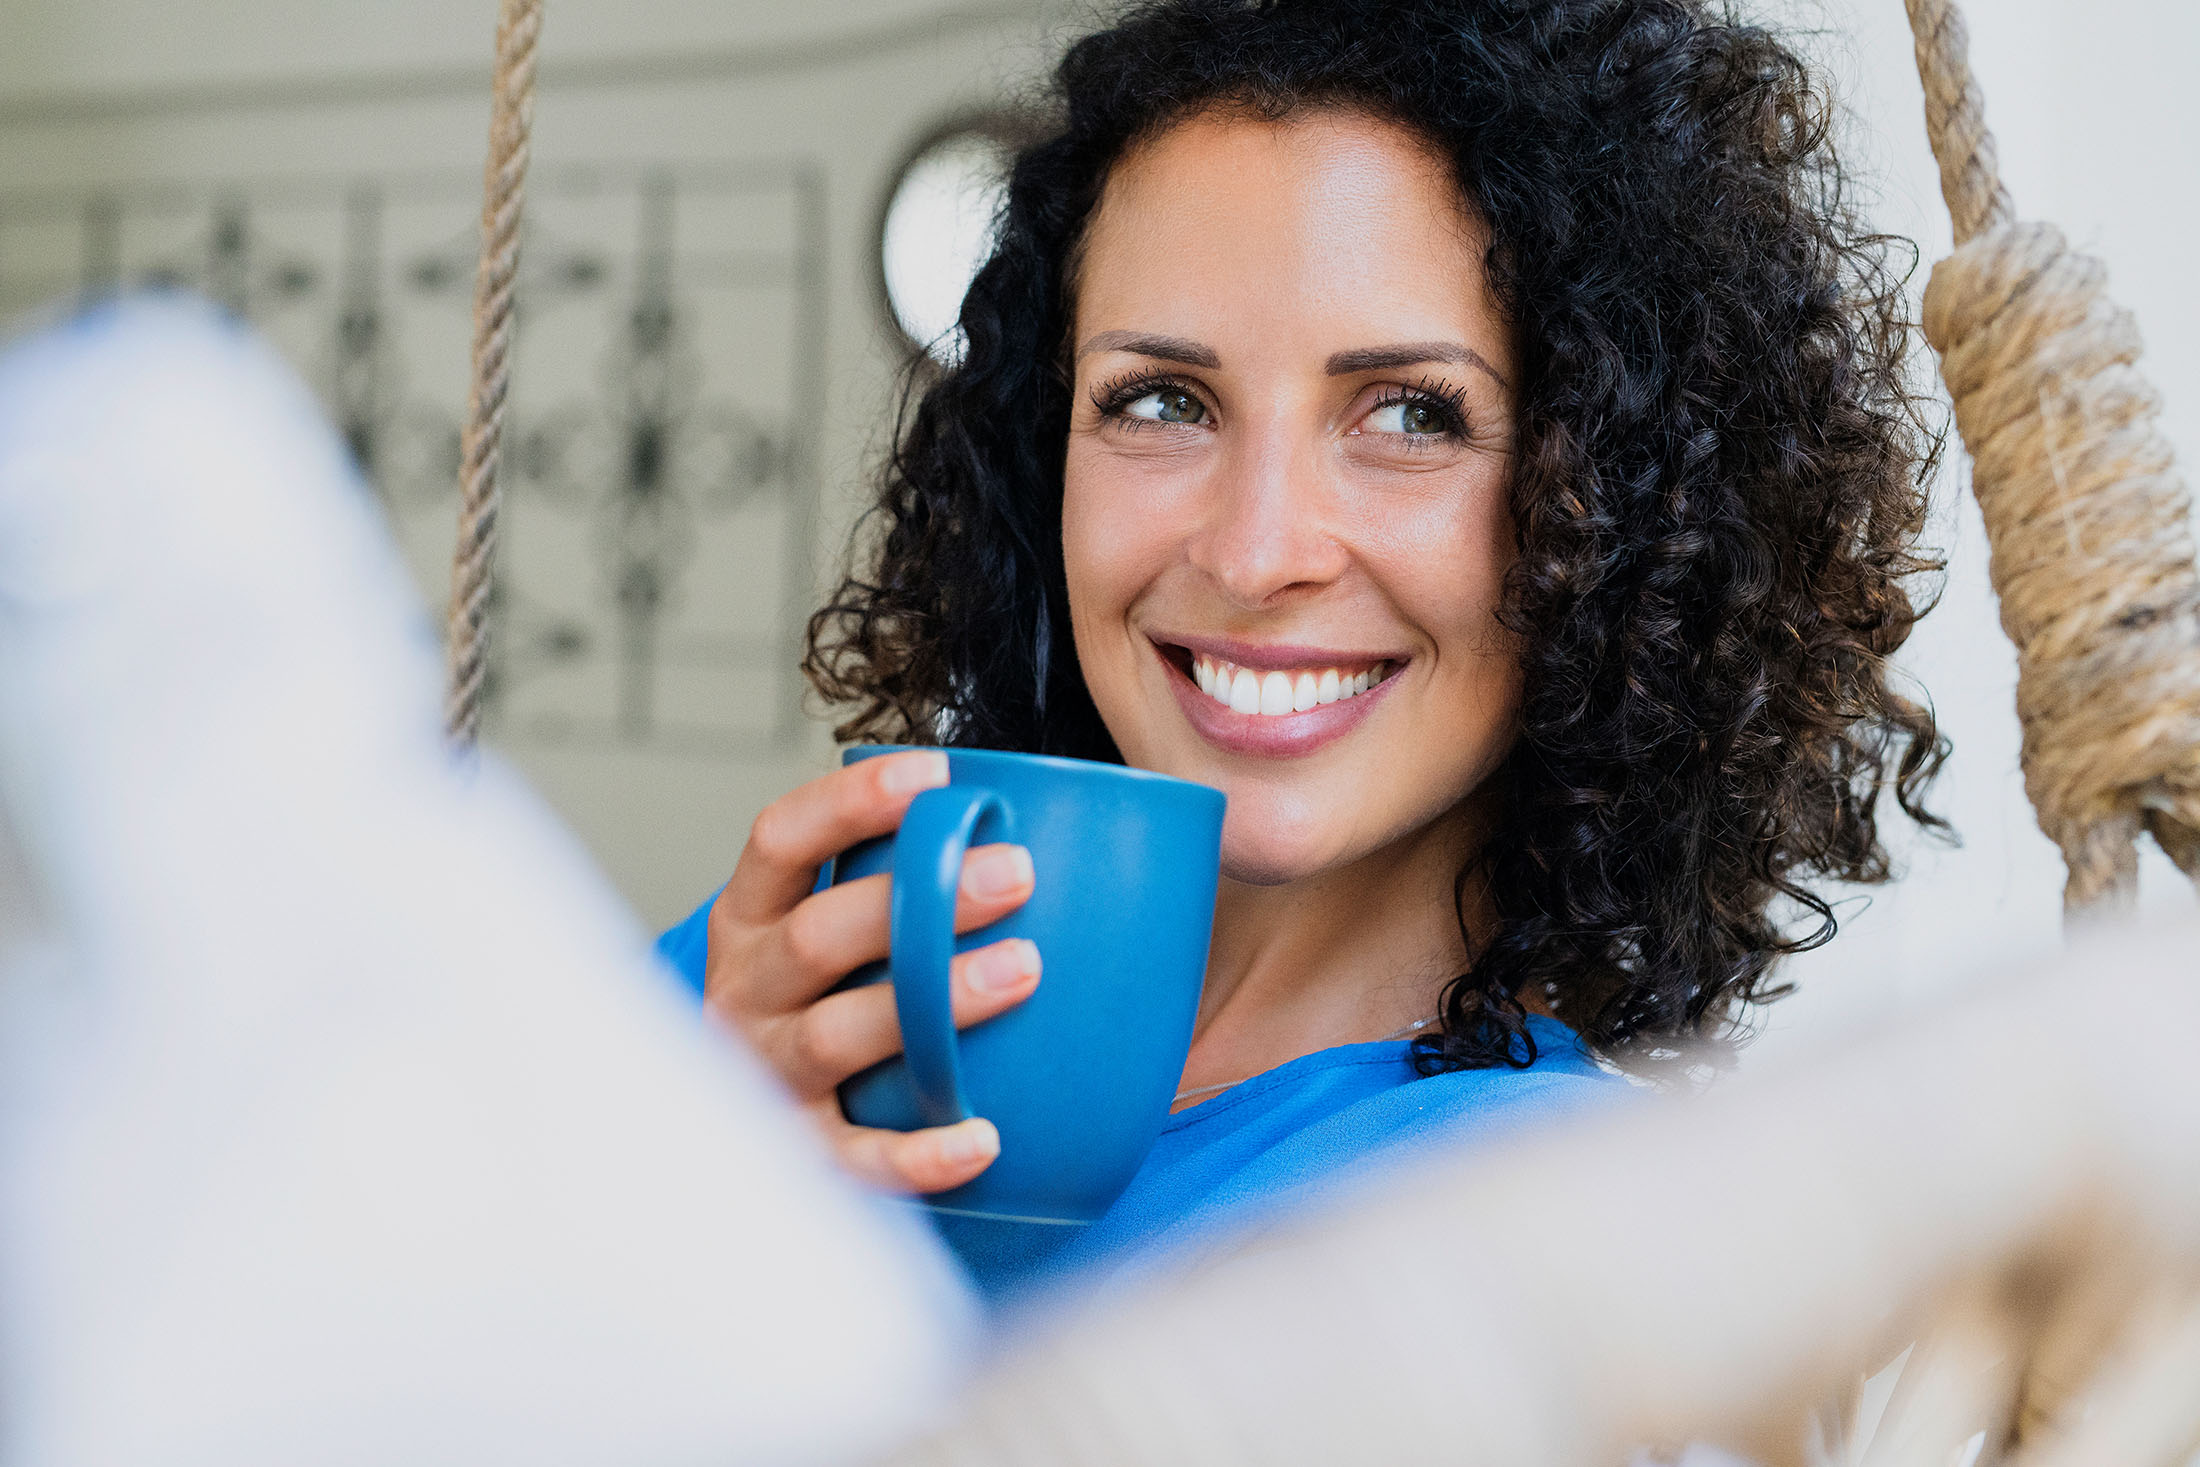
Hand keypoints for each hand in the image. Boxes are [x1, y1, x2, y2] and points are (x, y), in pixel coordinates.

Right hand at [703, 749, 1039, 1193]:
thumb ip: (895, 882)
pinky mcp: (797, 1153)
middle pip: (817, 937)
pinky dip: (917, 1155)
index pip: (780, 840)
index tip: (938, 772)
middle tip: (1018, 873)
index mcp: (749, 918)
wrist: (738, 1134)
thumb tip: (1045, 816)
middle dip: (918, 901)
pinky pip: (855, 1160)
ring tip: (1024, 969)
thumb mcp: (828, 930)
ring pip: (836, 1036)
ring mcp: (764, 1075)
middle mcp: (743, 991)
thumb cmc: (828, 995)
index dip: (850, 803)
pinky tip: (984, 1139)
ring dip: (931, 1001)